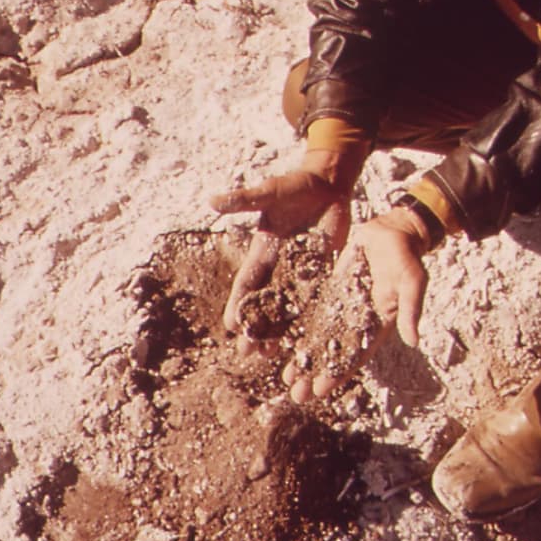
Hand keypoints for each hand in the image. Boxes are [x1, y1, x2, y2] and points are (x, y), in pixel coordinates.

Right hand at [212, 154, 352, 348]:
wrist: (328, 184)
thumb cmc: (295, 186)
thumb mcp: (270, 191)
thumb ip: (245, 199)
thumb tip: (213, 200)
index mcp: (262, 251)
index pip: (246, 283)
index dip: (238, 304)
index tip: (230, 326)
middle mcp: (278, 266)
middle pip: (264, 303)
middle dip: (255, 328)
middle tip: (248, 354)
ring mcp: (301, 272)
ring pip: (288, 308)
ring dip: (280, 331)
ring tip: (273, 356)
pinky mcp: (323, 272)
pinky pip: (316, 299)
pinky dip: (310, 319)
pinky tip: (307, 340)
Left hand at [282, 206, 432, 404]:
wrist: (394, 231)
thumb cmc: (407, 257)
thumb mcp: (413, 280)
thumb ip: (411, 309)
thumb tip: (414, 340)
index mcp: (376, 325)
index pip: (355, 355)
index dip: (338, 373)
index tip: (320, 391)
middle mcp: (356, 321)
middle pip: (333, 353)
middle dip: (315, 373)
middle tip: (296, 394)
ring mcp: (341, 306)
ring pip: (318, 337)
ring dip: (303, 357)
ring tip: (285, 376)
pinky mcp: (329, 290)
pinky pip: (310, 310)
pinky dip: (296, 325)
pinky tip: (279, 338)